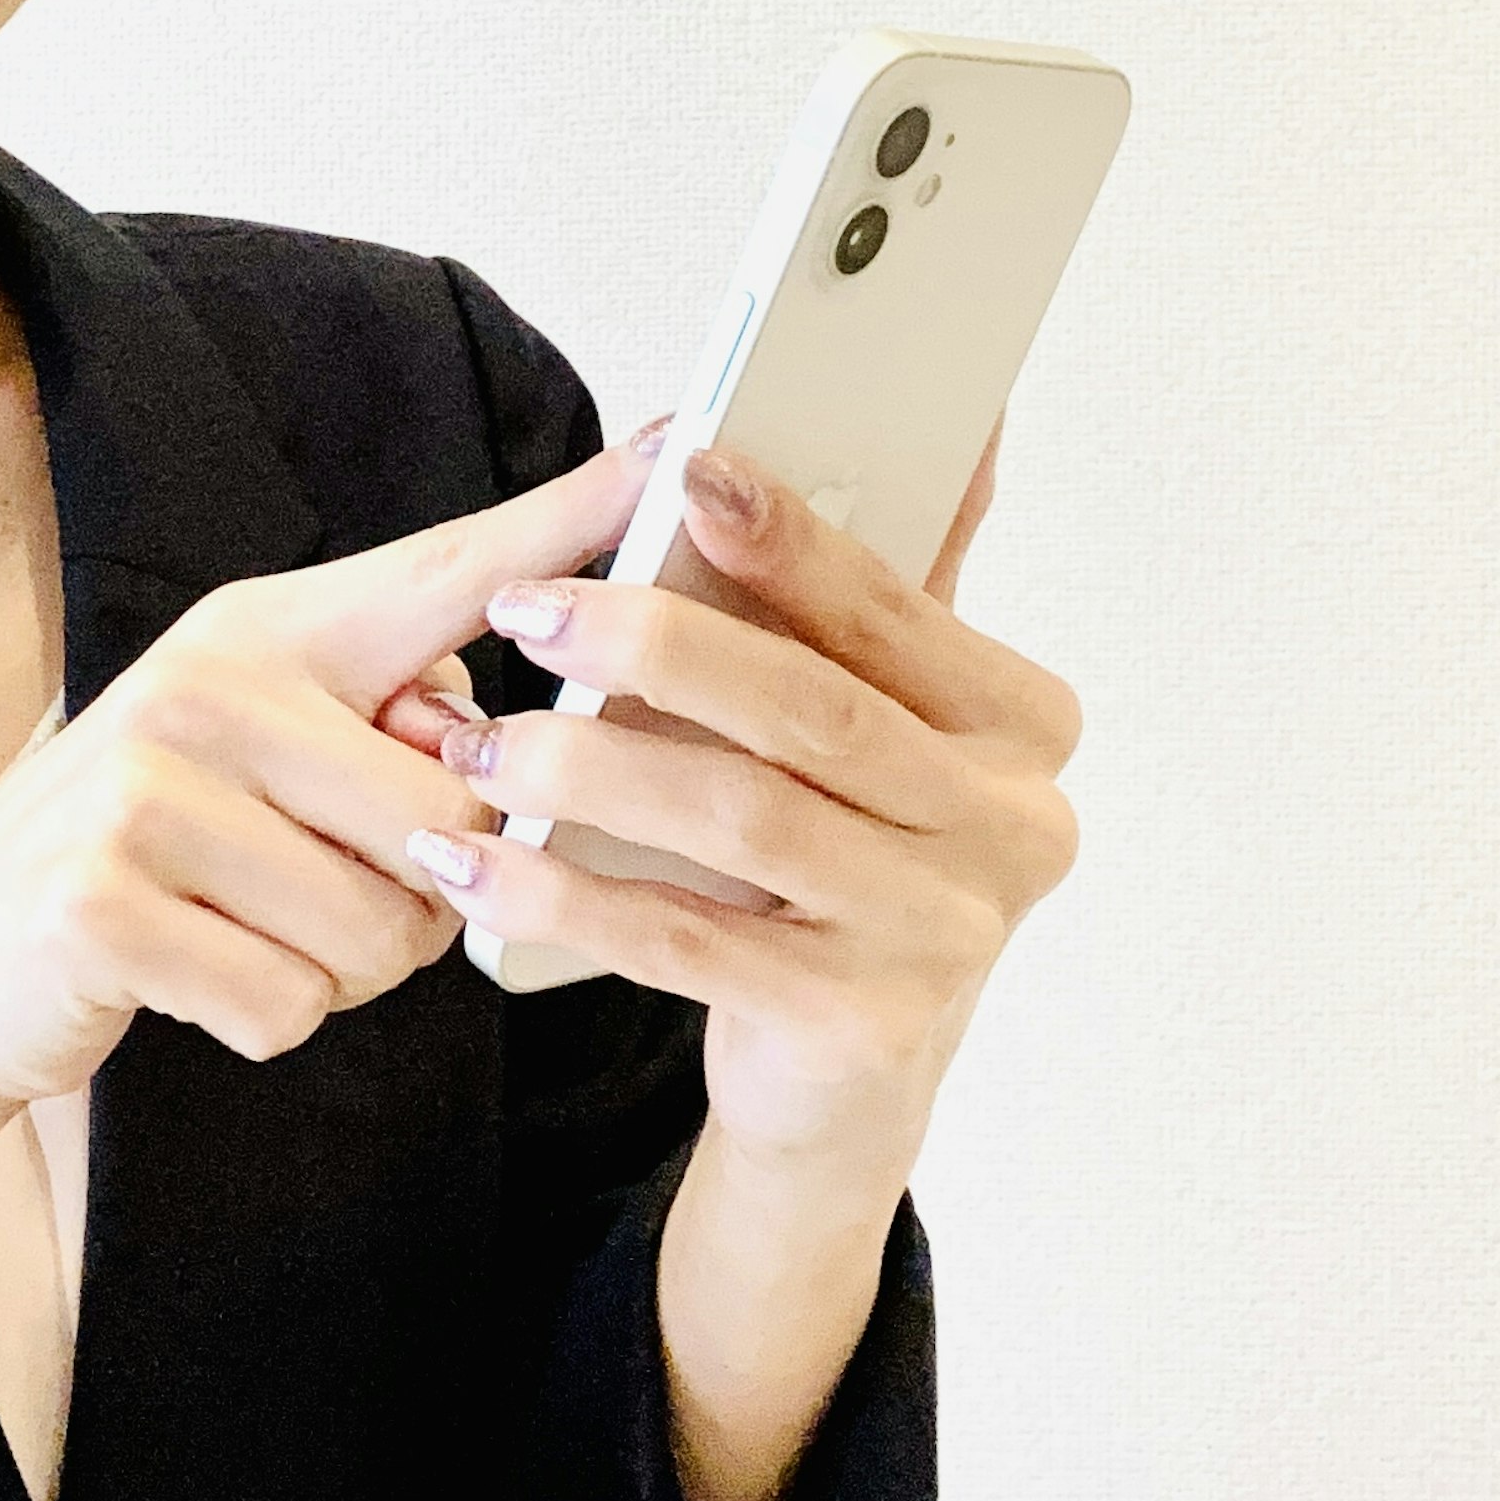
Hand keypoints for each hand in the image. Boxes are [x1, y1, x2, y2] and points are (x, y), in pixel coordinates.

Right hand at [0, 425, 660, 1109]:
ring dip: (342, 970)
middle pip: (450, 819)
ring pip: (379, 926)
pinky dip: (264, 1017)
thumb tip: (492, 756)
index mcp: (272, 631)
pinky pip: (287, 999)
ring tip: (254, 927)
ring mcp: (145, 781)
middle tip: (318, 886)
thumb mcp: (269, 756)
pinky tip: (195, 977)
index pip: (452, 569)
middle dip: (420, 900)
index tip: (681, 446)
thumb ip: (387, 731)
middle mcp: (210, 679)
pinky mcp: (101, 895)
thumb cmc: (164, 852)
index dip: (573, 518)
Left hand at [411, 416, 1078, 1182]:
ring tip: (481, 740)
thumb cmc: (847, 858)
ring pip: (742, 818)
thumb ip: (908, 586)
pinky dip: (570, 893)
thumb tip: (971, 418)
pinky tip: (478, 862)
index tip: (684, 468)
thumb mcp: (889, 721)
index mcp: (1022, 727)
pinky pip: (684, 941)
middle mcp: (1009, 829)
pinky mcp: (856, 1026)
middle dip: (657, 644)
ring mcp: (941, 936)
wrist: (843, 1083)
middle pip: (812, 709)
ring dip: (590, 767)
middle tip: (528, 609)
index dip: (786, 539)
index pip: (893, 611)